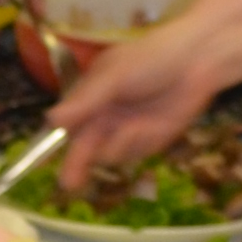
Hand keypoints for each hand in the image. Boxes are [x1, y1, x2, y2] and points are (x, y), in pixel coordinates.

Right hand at [52, 14, 235, 182]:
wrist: (198, 61)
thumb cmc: (151, 58)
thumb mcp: (113, 76)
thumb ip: (85, 101)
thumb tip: (50, 120)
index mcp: (91, 97)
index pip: (67, 126)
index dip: (55, 146)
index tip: (42, 166)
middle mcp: (106, 117)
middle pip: (85, 149)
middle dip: (77, 166)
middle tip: (70, 183)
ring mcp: (128, 130)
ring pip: (112, 154)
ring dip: (121, 147)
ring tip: (138, 127)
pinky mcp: (151, 140)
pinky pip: (136, 153)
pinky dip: (142, 144)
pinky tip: (154, 127)